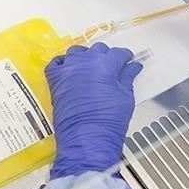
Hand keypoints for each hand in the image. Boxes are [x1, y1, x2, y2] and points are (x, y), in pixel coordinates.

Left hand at [45, 43, 142, 178]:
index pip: (118, 53)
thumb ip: (127, 77)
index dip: (124, 56)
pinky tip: (68, 67)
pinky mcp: (55, 80)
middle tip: (111, 66)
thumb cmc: (108, 121)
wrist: (86, 139)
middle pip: (97, 50)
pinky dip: (62, 63)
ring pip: (76, 52)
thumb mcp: (125, 97)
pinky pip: (56, 64)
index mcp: (105, 64)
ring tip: (90, 66)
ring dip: (85, 56)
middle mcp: (85, 62)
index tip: (127, 60)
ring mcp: (68, 70)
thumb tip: (133, 67)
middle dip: (106, 56)